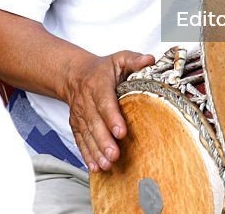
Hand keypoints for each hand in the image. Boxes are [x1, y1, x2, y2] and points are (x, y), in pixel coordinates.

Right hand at [61, 50, 154, 171]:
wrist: (74, 74)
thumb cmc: (102, 69)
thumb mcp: (119, 59)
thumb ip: (134, 59)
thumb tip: (150, 60)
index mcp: (98, 84)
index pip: (105, 102)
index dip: (112, 117)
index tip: (121, 131)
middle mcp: (86, 100)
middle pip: (95, 122)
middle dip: (104, 140)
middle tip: (114, 155)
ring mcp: (80, 114)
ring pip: (87, 134)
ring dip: (96, 151)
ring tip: (106, 164)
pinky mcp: (76, 124)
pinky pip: (80, 140)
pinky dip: (86, 154)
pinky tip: (95, 166)